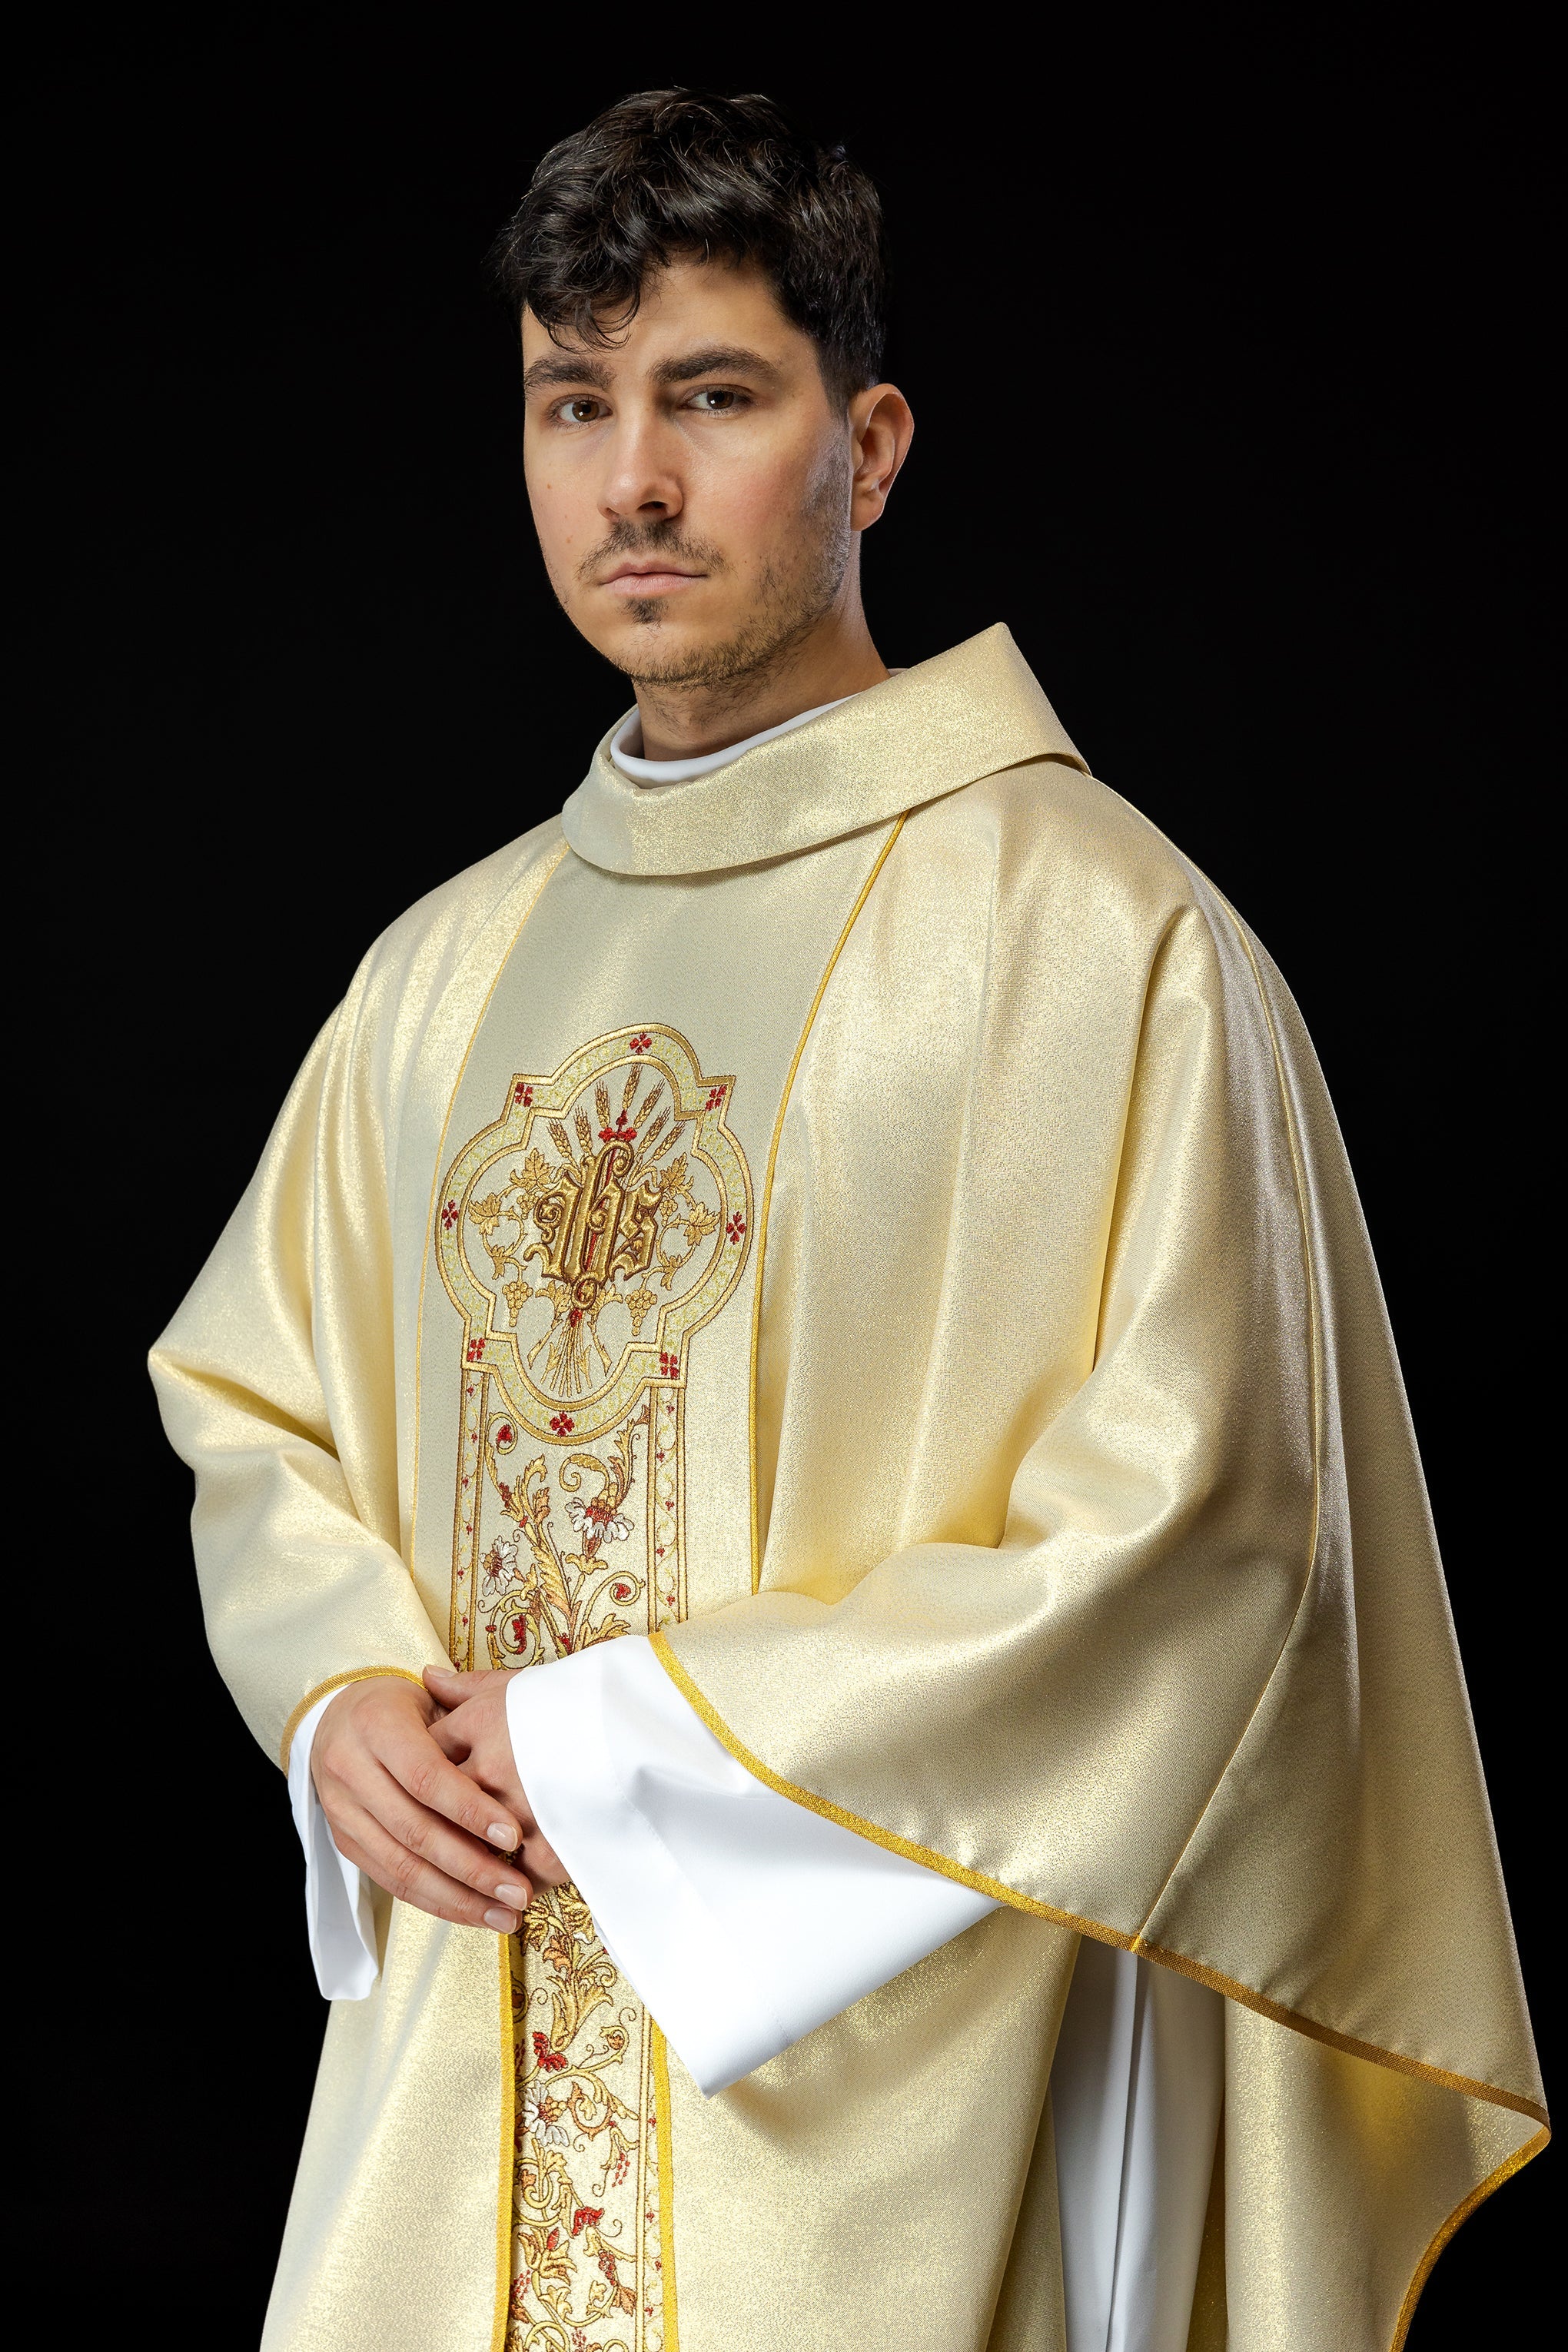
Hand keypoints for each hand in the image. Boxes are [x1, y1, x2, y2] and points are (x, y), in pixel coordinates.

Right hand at [309, 1675, 531, 1932]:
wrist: (335, 1716)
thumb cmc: (402, 1705)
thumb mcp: (431, 1698)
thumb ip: (467, 1724)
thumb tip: (516, 1758)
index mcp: (375, 1727)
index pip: (427, 1778)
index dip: (470, 1811)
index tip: (515, 1836)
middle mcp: (350, 1770)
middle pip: (415, 1831)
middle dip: (472, 1869)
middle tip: (519, 1892)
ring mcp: (342, 1811)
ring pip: (402, 1867)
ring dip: (458, 1899)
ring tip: (505, 1915)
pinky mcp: (344, 1841)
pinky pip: (390, 1881)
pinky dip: (435, 1901)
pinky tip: (473, 1912)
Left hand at [424, 1665, 569, 1890]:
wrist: (651, 1723)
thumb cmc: (587, 1696)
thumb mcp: (523, 1681)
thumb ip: (469, 1685)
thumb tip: (427, 1676)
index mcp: (481, 1722)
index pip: (427, 1751)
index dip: (422, 1766)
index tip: (429, 1777)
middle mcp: (492, 1767)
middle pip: (440, 1807)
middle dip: (437, 1820)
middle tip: (440, 1830)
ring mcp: (520, 1809)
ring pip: (471, 1848)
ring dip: (470, 1857)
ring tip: (477, 1862)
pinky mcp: (552, 1846)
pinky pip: (514, 1878)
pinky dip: (512, 1884)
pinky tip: (514, 1885)